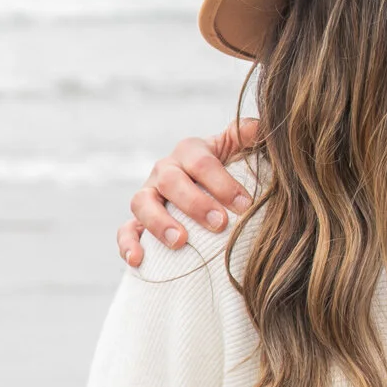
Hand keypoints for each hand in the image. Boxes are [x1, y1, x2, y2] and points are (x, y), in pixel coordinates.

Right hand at [116, 120, 261, 266]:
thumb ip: (249, 135)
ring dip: (160, 222)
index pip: (203, 163)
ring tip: (181, 241)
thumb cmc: (230, 168)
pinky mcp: (137, 220)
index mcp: (190, 151)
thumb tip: (261, 127)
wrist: (205, 185)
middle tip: (220, 224)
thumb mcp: (240, 149)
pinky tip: (138, 259)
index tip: (245, 205)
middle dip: (196, 203)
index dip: (223, 184)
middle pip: (172, 181)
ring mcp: (148, 194)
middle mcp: (165, 170)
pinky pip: (126, 230)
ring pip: (143, 203)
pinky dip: (128, 244)